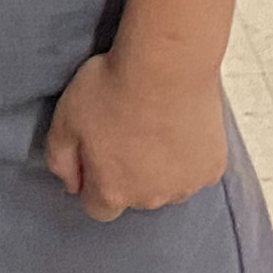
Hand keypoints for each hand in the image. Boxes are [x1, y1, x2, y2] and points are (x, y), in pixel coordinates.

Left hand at [45, 47, 231, 220]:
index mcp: (113, 191)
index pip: (98, 208)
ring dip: (161, 168)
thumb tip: (71, 184)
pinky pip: (195, 170)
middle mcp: (151, 198)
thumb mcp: (64, 121)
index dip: (94, 182)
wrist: (166, 65)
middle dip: (128, 174)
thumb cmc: (113, 88)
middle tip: (127, 133)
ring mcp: (186, 185)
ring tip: (156, 128)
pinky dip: (188, 155)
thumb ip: (60, 160)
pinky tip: (181, 127)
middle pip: (134, 197)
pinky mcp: (212, 168)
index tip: (98, 154)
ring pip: (168, 187)